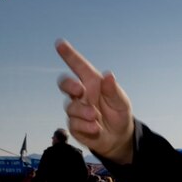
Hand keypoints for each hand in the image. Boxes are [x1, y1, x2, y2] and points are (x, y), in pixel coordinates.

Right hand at [55, 39, 134, 163]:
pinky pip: (74, 124)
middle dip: (69, 84)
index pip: (79, 66)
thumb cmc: (119, 113)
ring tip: (96, 118)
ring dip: (83, 112)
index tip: (60, 43)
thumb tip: (109, 76)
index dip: (69, 55)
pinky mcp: (75, 125)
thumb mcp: (121, 102)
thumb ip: (114, 91)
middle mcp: (82, 94)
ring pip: (71, 107)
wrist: (118, 137)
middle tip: (80, 90)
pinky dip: (85, 126)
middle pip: (65, 83)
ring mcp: (76, 110)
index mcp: (93, 83)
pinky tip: (96, 129)